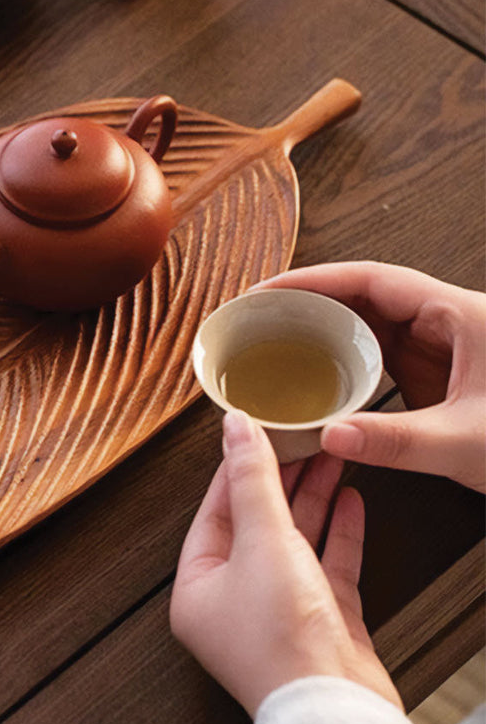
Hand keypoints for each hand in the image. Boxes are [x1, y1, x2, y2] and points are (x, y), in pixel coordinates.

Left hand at [170, 410, 400, 717]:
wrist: (337, 712)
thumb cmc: (283, 642)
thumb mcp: (262, 542)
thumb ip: (252, 481)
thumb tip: (236, 428)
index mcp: (197, 588)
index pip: (214, 512)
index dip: (236, 469)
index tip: (254, 434)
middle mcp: (233, 603)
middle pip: (255, 524)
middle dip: (281, 481)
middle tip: (301, 440)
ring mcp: (278, 615)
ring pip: (293, 542)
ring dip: (312, 500)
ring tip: (331, 458)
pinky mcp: (321, 626)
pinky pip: (326, 568)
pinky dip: (338, 534)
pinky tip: (351, 502)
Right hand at [257, 261, 485, 490]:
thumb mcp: (470, 444)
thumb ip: (397, 441)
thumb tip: (330, 435)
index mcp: (460, 316)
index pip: (372, 280)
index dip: (314, 279)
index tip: (269, 290)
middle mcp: (449, 323)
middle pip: (365, 295)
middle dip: (309, 299)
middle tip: (259, 314)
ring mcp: (445, 349)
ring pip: (372, 324)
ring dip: (324, 328)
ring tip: (276, 338)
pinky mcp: (443, 375)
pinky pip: (382, 355)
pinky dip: (345, 358)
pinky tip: (318, 374)